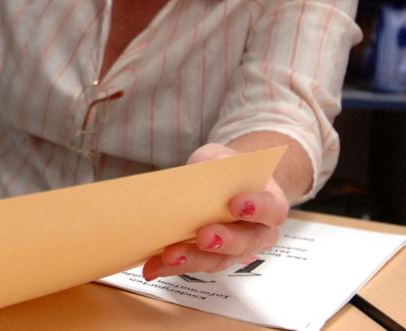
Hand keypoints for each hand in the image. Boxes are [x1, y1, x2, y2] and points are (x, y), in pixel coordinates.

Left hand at [142, 143, 288, 280]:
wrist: (223, 181)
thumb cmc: (226, 169)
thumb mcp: (222, 157)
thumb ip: (214, 164)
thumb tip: (193, 175)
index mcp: (269, 204)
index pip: (271, 209)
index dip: (257, 208)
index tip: (237, 204)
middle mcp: (257, 233)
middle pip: (244, 243)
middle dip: (222, 241)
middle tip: (204, 237)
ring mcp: (233, 250)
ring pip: (217, 260)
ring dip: (192, 260)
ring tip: (169, 256)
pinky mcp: (209, 258)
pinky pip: (193, 264)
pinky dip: (171, 266)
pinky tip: (153, 266)